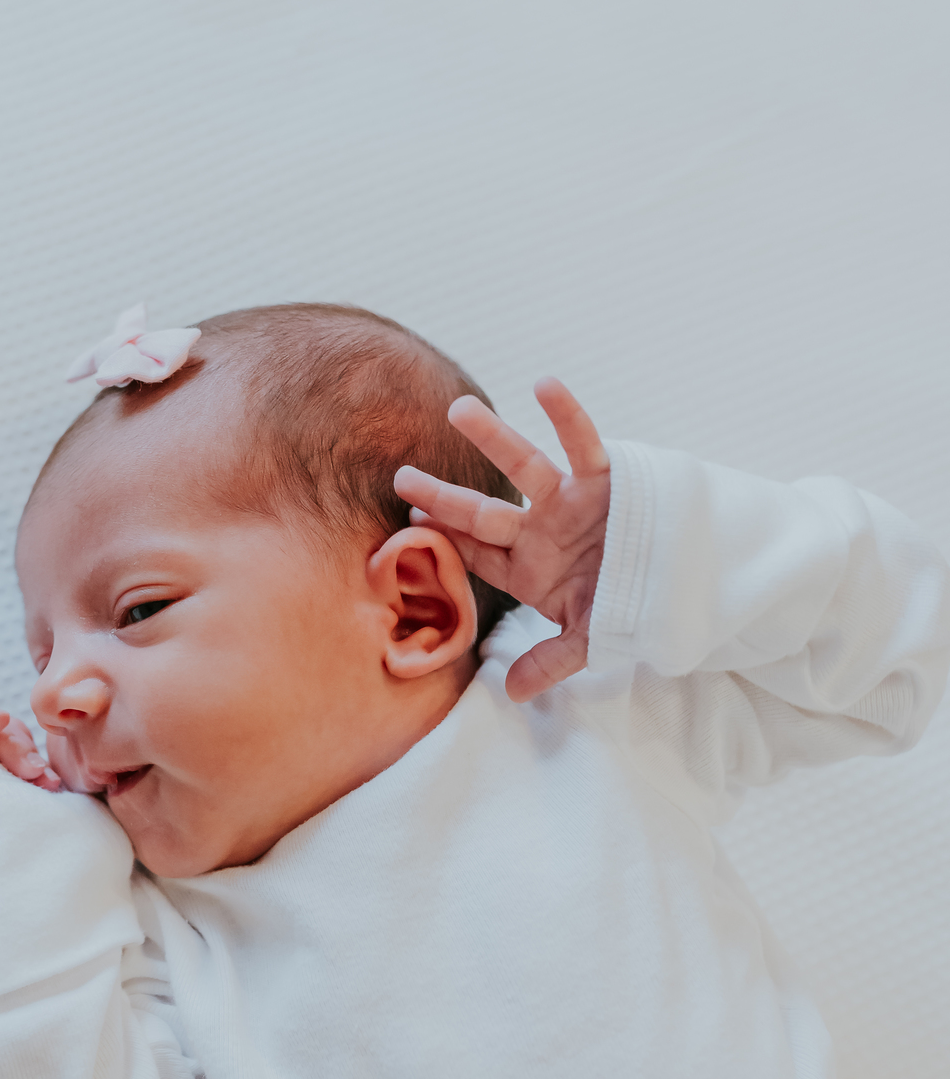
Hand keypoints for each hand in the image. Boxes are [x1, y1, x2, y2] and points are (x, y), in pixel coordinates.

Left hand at [0, 704, 61, 789]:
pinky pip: (31, 763)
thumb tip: (33, 764)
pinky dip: (41, 771)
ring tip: (47, 784)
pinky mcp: (14, 783)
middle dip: (16, 746)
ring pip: (17, 744)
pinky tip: (50, 786)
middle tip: (33, 771)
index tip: (1, 721)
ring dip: (33, 760)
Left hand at [394, 378, 609, 701]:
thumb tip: (512, 694)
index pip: (476, 553)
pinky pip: (585, 444)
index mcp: (527, 570)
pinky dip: (568, 417)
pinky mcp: (604, 480)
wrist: (676, 584)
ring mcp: (568, 503)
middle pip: (484, 513)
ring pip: (526, 469)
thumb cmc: (625, 607)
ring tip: (459, 409)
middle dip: (444, 497)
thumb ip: (550, 663)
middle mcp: (540, 531)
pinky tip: (544, 384)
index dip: (444, 540)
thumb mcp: (588, 641)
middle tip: (402, 477)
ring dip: (493, 441)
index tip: (410, 525)